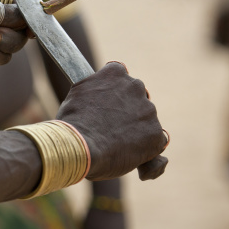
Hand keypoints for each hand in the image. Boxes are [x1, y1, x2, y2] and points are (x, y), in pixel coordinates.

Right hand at [57, 62, 167, 180]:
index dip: (114, 91)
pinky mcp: (155, 133)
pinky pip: (155, 140)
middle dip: (127, 109)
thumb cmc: (73, 123)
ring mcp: (148, 109)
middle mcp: (136, 86)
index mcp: (115, 72)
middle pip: (136, 96)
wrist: (80, 146)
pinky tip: (130, 155)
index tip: (107, 102)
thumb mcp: (78, 95)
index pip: (120, 75)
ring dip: (136, 128)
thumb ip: (93, 89)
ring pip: (146, 118)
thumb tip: (99, 95)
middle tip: (111, 125)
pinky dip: (146, 148)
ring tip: (116, 143)